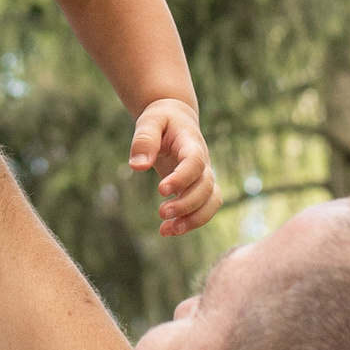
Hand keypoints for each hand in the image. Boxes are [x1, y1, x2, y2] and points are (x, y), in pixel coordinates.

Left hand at [130, 98, 217, 236]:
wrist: (176, 119)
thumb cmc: (161, 119)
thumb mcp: (149, 121)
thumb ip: (144, 140)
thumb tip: (137, 166)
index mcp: (191, 142)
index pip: (196, 161)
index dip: (183, 177)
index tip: (161, 190)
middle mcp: (204, 161)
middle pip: (207, 186)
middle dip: (187, 203)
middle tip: (161, 213)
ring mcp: (203, 176)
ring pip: (212, 201)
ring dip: (193, 219)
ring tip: (167, 230)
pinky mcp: (197, 188)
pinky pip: (203, 209)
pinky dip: (189, 222)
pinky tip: (166, 230)